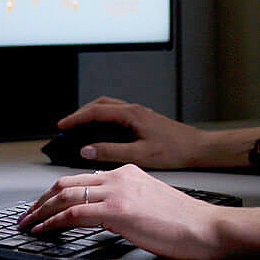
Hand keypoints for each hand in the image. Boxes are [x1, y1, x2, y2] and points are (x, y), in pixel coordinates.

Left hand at [18, 165, 222, 259]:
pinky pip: (75, 212)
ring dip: (41, 210)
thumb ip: (127, 199)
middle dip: (41, 199)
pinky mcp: (118, 210)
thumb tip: (104, 212)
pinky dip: (53, 221)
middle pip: (68, 182)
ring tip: (28, 223)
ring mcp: (119, 191)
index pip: (82, 178)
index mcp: (128, 171)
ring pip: (66, 194)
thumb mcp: (149, 201)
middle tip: (27, 214)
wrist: (204, 226)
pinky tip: (44, 229)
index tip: (44, 204)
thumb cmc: (183, 221)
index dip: (57, 191)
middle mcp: (121, 176)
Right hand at [58, 96, 208, 168]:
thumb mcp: (139, 154)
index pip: (96, 111)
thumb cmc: (174, 150)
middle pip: (100, 104)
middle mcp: (134, 110)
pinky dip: (103, 119)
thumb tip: (87, 150)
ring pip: (109, 107)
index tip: (62, 126)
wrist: (197, 148)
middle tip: (66, 126)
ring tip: (79, 127)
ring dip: (92, 114)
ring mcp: (139, 114)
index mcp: (132, 114)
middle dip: (81, 113)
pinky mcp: (143, 120)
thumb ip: (111, 151)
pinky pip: (117, 114)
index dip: (76, 118)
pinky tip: (101, 132)